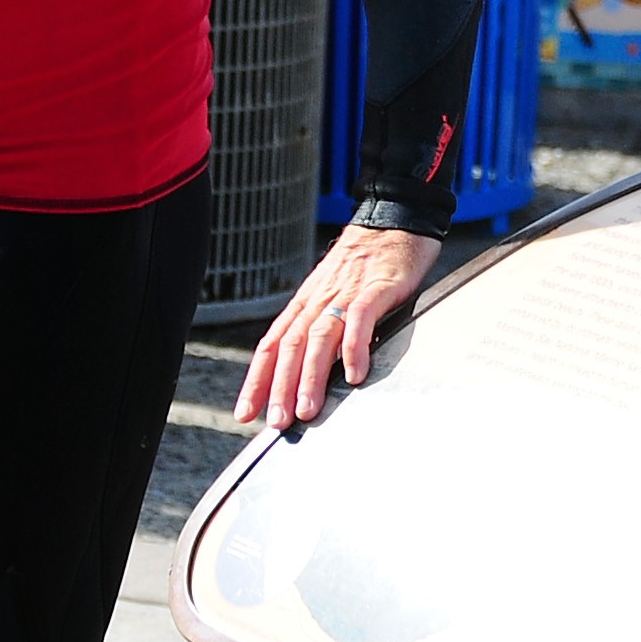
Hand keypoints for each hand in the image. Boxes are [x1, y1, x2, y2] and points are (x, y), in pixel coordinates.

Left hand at [241, 220, 438, 431]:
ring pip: (319, 338)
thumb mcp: (334, 297)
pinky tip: (354, 375)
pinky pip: (361, 320)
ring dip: (310, 377)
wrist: (395, 220)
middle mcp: (318, 300)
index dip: (257, 380)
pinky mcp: (376, 288)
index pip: (272, 346)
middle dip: (279, 388)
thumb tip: (306, 374)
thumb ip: (320, 331)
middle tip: (275, 421)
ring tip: (307, 409)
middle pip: (291, 347)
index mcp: (305, 305)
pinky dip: (355, 348)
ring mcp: (346, 294)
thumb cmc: (365, 265)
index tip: (245, 412)